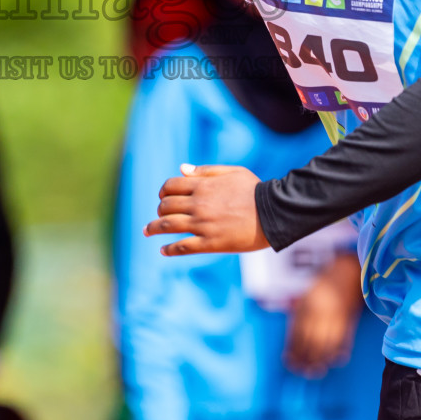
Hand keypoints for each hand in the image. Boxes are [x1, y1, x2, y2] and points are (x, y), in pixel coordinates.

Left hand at [144, 164, 267, 254]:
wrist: (273, 213)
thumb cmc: (255, 190)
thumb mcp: (232, 172)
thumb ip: (205, 171)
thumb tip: (182, 168)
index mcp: (202, 186)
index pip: (170, 186)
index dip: (163, 191)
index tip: (163, 197)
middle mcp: (198, 204)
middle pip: (166, 206)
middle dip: (159, 210)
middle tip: (159, 216)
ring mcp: (203, 224)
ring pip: (168, 226)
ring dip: (153, 228)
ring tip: (147, 232)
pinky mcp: (210, 243)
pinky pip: (183, 247)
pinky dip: (169, 249)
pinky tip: (163, 251)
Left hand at [285, 252, 361, 376]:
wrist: (350, 270)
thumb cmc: (325, 281)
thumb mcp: (306, 294)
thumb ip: (298, 313)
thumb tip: (291, 338)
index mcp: (307, 305)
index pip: (297, 333)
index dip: (292, 349)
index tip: (288, 361)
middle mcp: (321, 312)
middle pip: (311, 342)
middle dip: (305, 359)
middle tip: (301, 371)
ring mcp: (337, 317)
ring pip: (327, 345)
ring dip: (321, 360)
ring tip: (315, 370)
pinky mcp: (350, 320)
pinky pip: (345, 340)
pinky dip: (340, 352)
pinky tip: (334, 360)